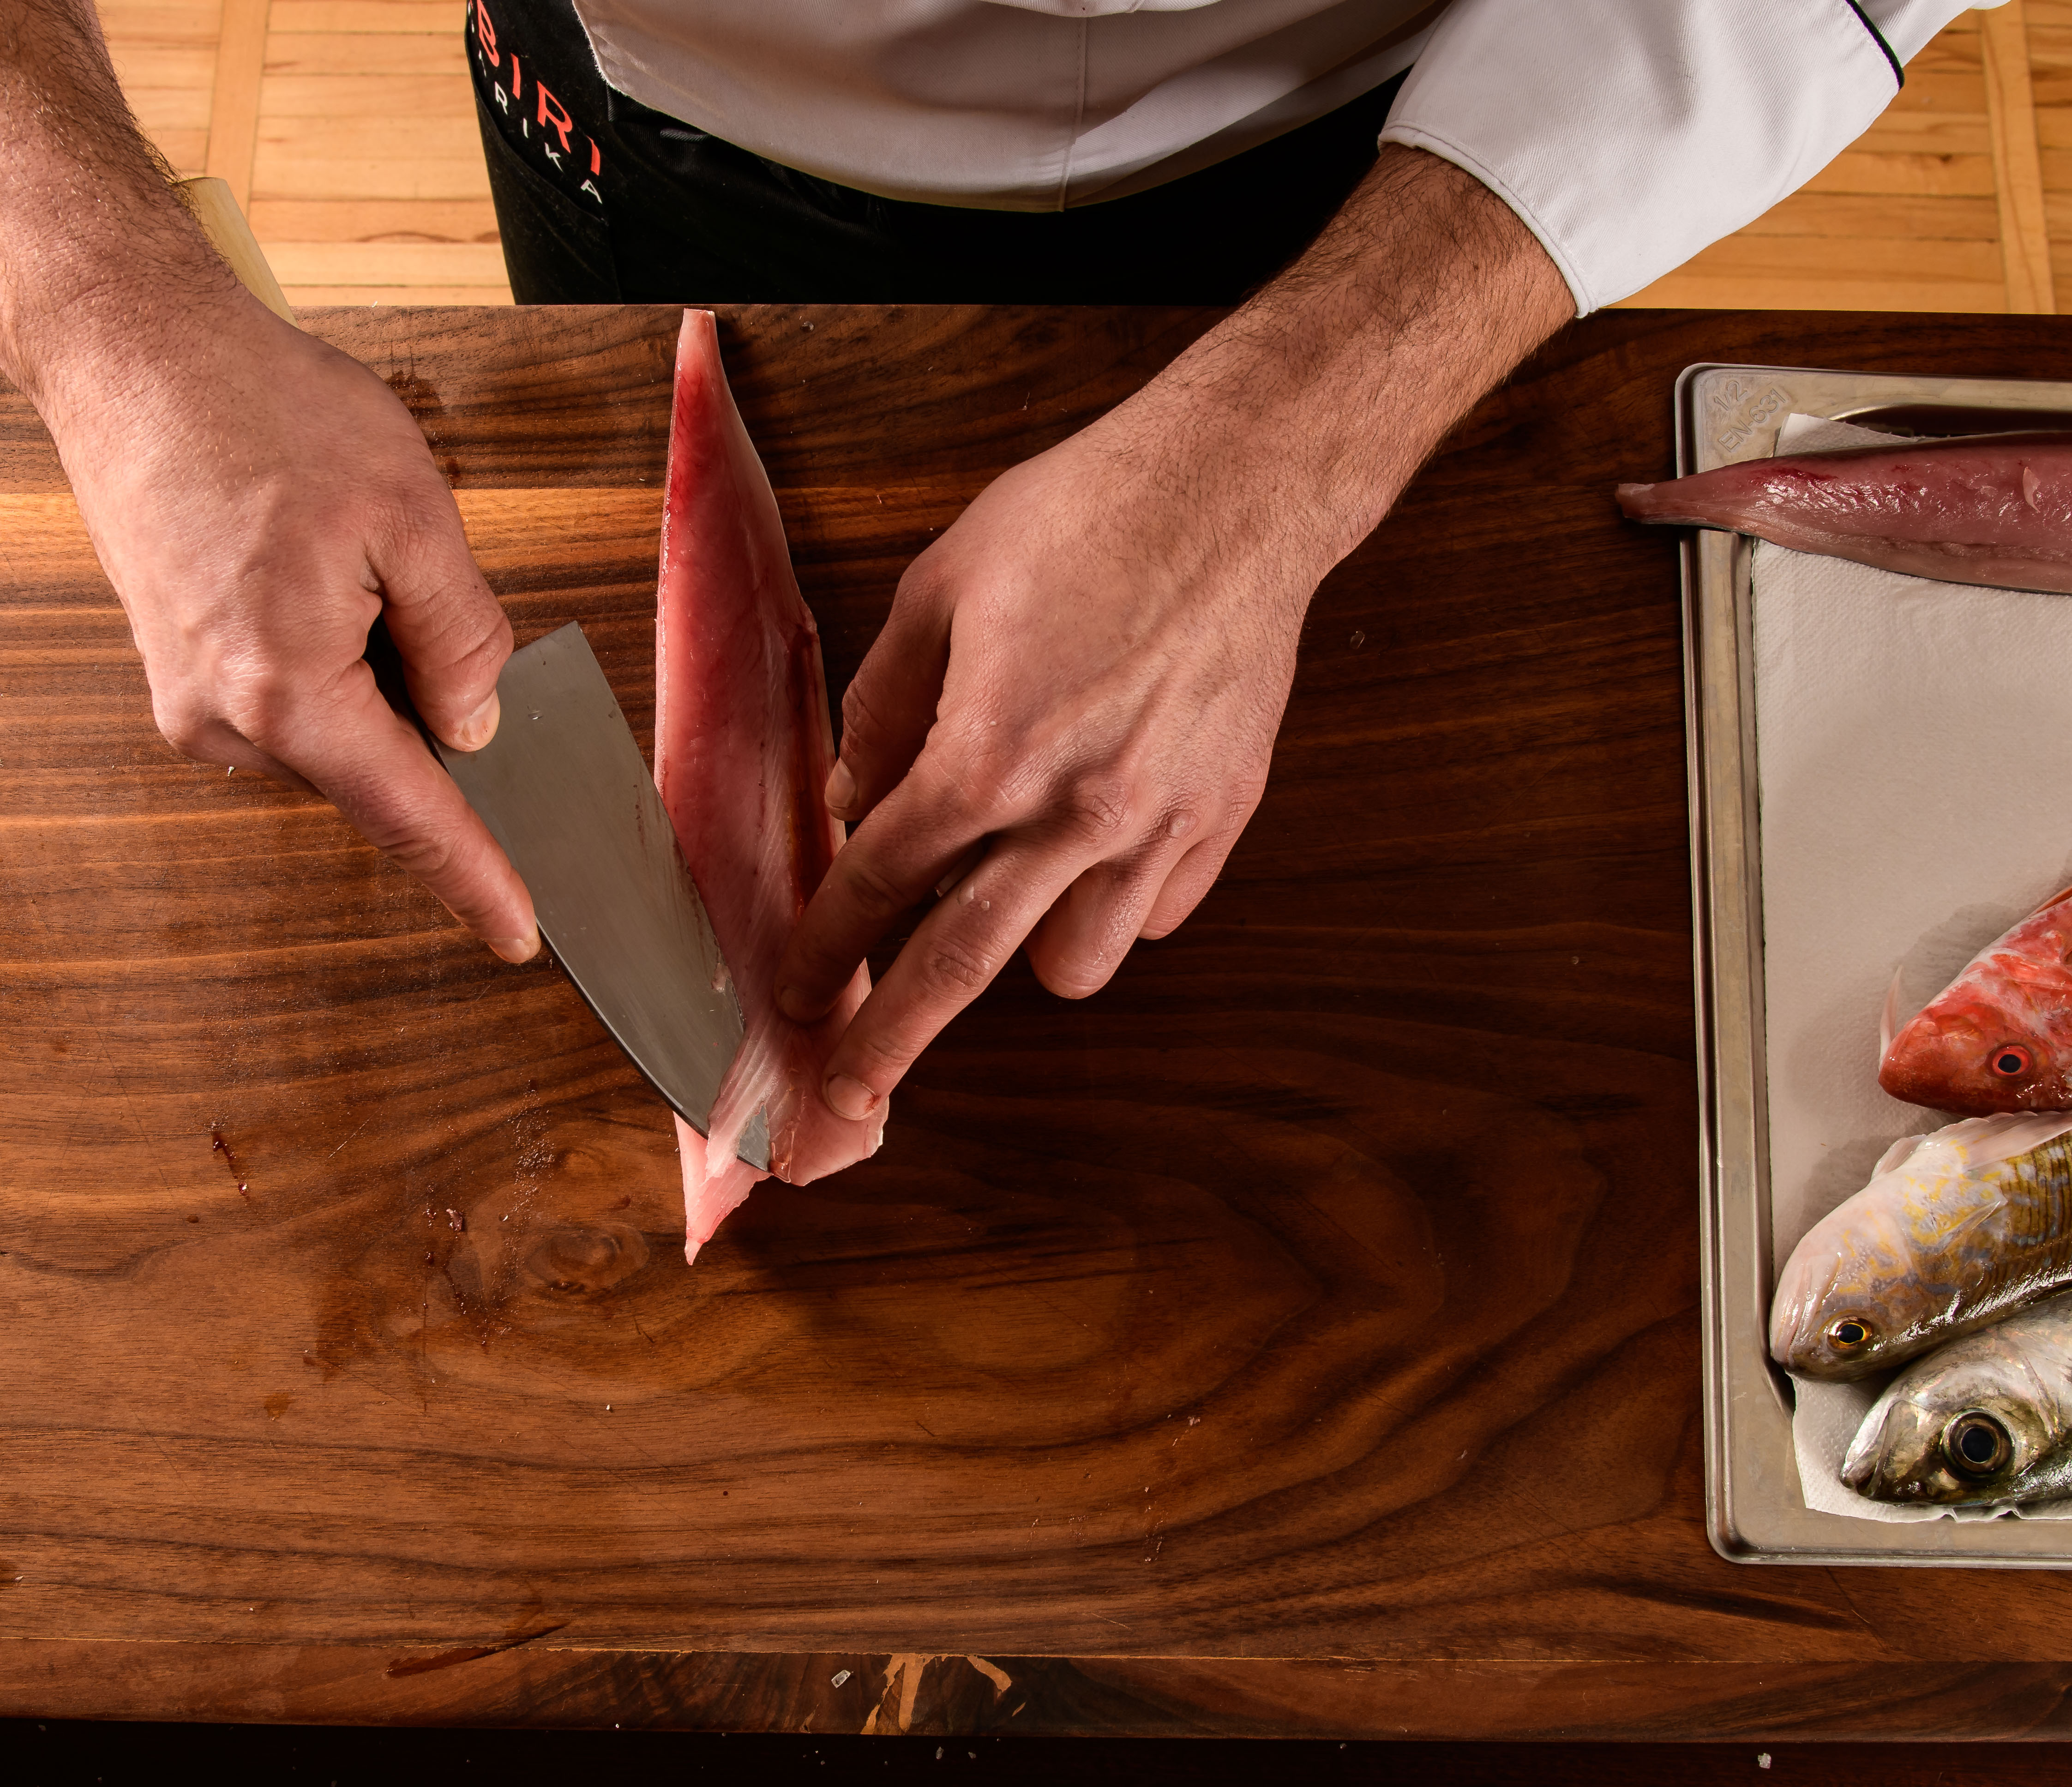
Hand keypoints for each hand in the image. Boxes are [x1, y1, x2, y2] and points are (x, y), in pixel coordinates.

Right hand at [40, 291, 538, 959]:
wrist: (134, 352)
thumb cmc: (266, 413)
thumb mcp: (411, 516)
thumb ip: (462, 637)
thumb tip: (478, 725)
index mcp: (288, 691)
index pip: (411, 815)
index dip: (475, 878)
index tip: (521, 935)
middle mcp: (226, 720)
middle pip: (380, 770)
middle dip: (430, 717)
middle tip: (413, 594)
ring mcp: (192, 700)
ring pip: (341, 733)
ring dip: (378, 677)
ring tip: (350, 562)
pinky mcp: (182, 672)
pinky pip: (297, 700)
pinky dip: (336, 660)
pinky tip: (322, 575)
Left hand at [773, 384, 1313, 1115]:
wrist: (1237, 492)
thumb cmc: (1086, 519)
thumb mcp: (942, 586)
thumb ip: (887, 707)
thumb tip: (856, 797)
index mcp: (988, 752)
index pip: (878, 882)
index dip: (824, 946)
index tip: (795, 995)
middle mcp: (1073, 811)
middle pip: (962, 966)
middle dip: (892, 1045)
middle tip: (848, 1101)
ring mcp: (1159, 825)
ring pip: (1076, 963)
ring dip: (1029, 951)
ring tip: (1014, 903)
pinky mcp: (1221, 817)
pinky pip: (1156, 914)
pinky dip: (1119, 903)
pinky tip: (1101, 849)